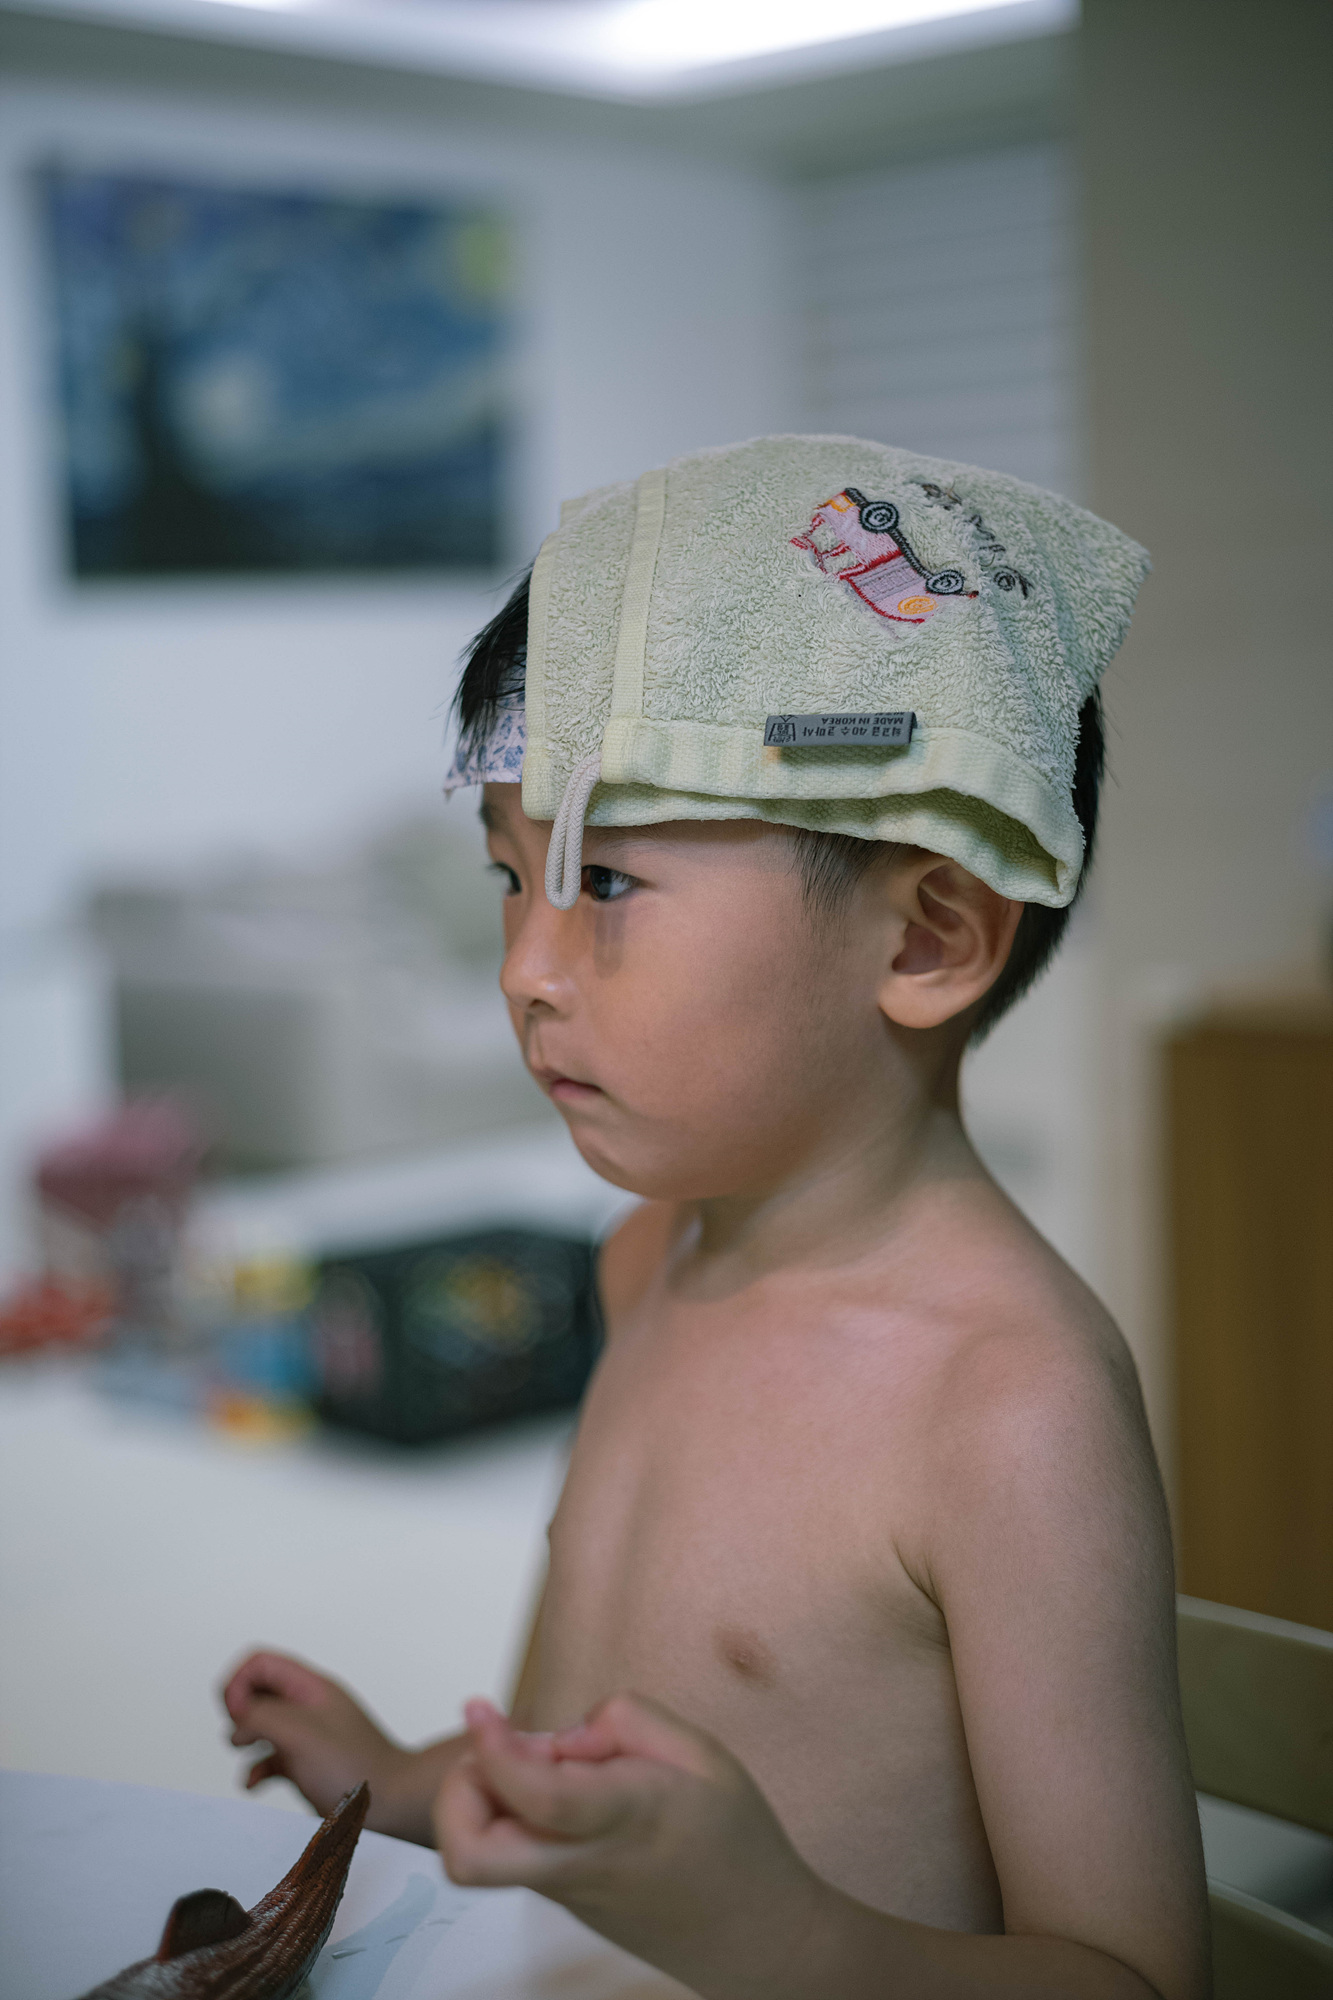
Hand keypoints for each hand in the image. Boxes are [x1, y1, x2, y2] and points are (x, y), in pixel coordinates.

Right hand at [221, 1650, 415, 1830]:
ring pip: (262, 1725)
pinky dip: (256, 1768)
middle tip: (242, 1734)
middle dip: (238, 1711)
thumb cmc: (353, 1766)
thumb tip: (236, 1709)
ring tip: (245, 1751)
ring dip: (244, 1738)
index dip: (237, 1683)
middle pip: (258, 1691)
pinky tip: (254, 1783)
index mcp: (310, 1687)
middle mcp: (308, 1706)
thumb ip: (262, 1713)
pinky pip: (271, 1758)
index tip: (236, 1715)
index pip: (260, 1662)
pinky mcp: (306, 1764)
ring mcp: (307, 1735)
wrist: (390, 1803)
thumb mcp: (300, 1732)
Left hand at [435, 1692, 826, 1999]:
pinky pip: (511, 1858)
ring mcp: (566, 1895)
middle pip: (471, 1856)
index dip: (494, 1749)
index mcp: (627, 1818)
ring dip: (480, 1799)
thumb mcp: (702, 1753)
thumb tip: (563, 1735)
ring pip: (482, 1857)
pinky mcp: (563, 1904)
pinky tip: (560, 1791)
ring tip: (535, 1764)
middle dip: (456, 1794)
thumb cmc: (736, 1840)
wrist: (757, 1940)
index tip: (478, 1707)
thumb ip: (628, 1721)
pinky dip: (509, 1816)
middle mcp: (583, 1864)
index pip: (538, 1795)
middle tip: (490, 1750)